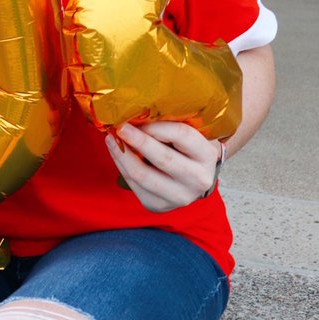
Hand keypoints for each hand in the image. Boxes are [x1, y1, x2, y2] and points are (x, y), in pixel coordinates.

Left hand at [105, 121, 224, 211]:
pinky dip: (121, 165)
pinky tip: (116, 152)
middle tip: (119, 126)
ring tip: (111, 139)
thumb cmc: (185, 148)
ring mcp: (179, 196)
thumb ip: (168, 125)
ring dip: (122, 154)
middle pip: (163, 158)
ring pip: (143, 174)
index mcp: (207, 156)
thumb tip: (135, 114)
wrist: (191, 178)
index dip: (156, 125)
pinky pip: (133, 184)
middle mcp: (198, 179)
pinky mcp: (158, 205)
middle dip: (137, 140)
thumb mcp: (186, 134)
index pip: (182, 135)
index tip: (137, 116)